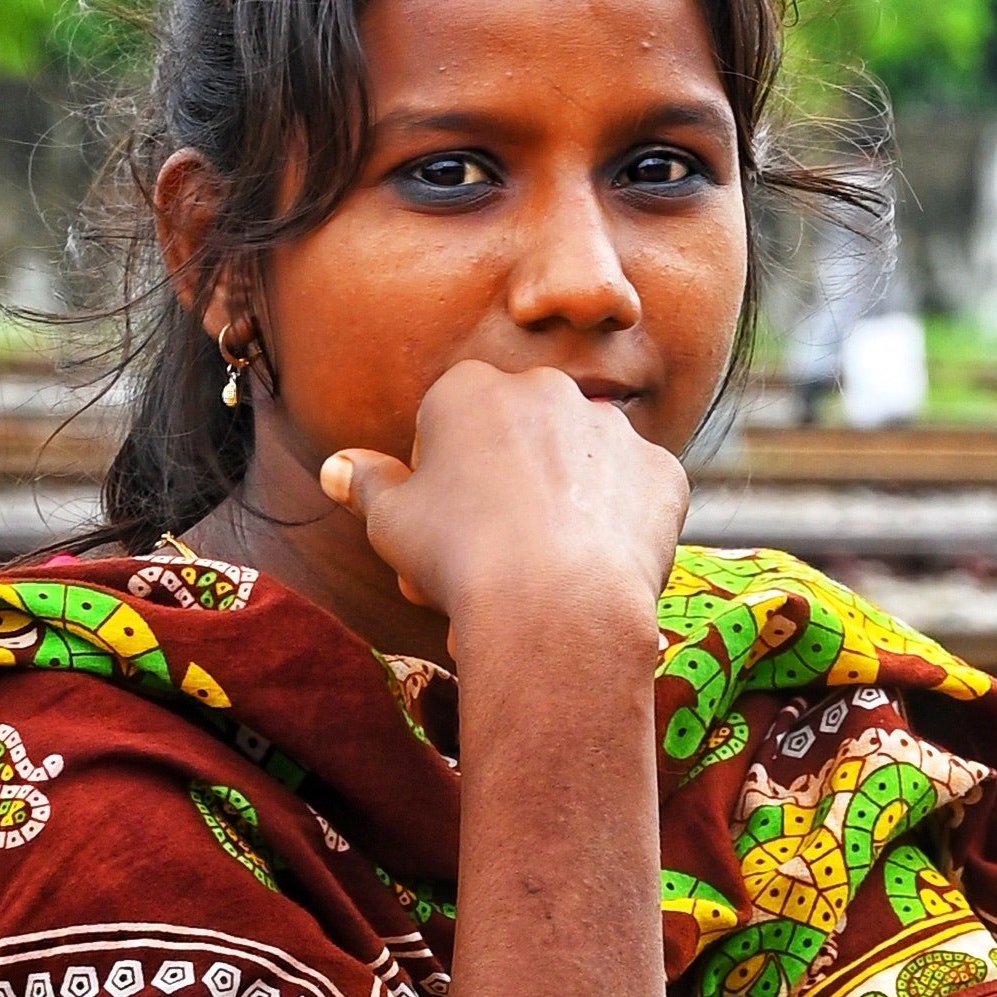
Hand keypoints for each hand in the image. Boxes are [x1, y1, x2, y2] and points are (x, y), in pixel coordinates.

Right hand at [319, 358, 684, 650]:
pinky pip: (634, 495)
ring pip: (578, 462)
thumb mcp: (391, 523)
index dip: (440, 481)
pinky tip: (595, 569)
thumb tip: (335, 468)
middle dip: (503, 485)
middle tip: (488, 556)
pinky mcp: (662, 472)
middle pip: (517, 436)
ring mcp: (612, 428)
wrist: (556, 607)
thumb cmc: (459, 558)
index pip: (447, 422)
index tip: (443, 529)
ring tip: (545, 571)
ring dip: (561, 502)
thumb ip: (365, 484)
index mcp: (471, 389)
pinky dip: (617, 526)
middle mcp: (547, 389)